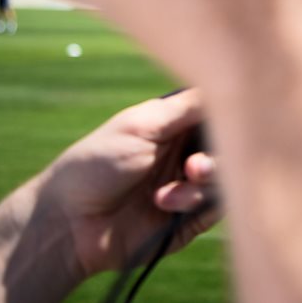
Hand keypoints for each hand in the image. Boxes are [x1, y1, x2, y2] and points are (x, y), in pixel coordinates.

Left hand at [35, 89, 219, 278]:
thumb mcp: (142, 126)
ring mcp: (191, 184)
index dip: (230, 115)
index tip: (231, 121)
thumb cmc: (97, 164)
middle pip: (232, 144)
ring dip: (206, 181)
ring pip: (228, 175)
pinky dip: (196, 202)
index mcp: (177, 123)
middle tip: (193, 167)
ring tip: (173, 189)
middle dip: (219, 154)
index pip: (220, 111)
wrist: (69, 223)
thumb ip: (188, 106)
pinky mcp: (191, 218)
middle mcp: (188, 150)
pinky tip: (165, 203)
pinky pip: (217, 207)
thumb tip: (231, 79)